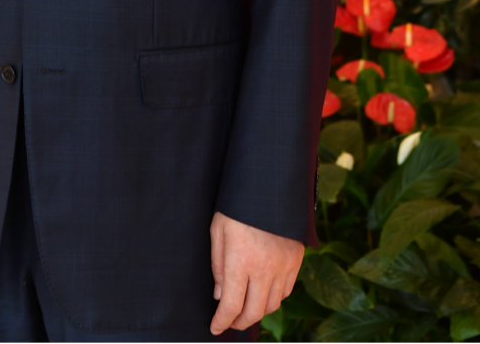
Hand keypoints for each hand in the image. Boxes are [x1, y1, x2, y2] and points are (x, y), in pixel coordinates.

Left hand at [209, 211, 301, 334]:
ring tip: (245, 308)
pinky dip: (274, 298)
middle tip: (229, 321)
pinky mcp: (295, 260)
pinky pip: (286, 290)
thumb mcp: (218, 230)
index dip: (222, 321)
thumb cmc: (238, 205)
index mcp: (241, 261)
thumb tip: (220, 295)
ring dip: (258, 311)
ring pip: (273, 305)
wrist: (268, 183)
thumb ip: (219, 265)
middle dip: (239, 322)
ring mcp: (283, 265)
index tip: (215, 327)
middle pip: (254, 312)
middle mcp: (265, 268)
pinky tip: (264, 292)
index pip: (231, 305)